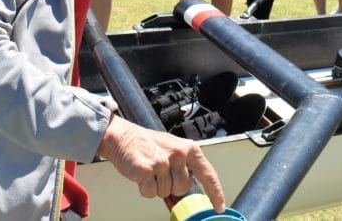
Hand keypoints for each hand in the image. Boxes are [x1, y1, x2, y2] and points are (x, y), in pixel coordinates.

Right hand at [97, 116, 224, 212]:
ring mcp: (162, 162)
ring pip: (166, 192)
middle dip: (171, 185)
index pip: (207, 174)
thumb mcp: (174, 148)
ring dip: (157, 186)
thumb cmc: (148, 143)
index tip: (218, 206)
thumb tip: (191, 185)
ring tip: (150, 170)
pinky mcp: (147, 170)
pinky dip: (144, 189)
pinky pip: (150, 193)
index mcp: (188, 148)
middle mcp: (178, 154)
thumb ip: (185, 165)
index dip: (215, 193)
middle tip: (161, 171)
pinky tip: (142, 174)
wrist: (123, 136)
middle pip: (183, 188)